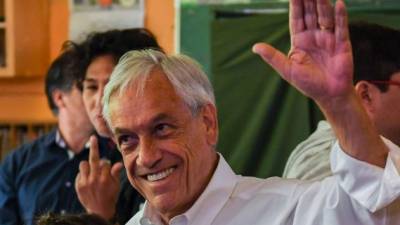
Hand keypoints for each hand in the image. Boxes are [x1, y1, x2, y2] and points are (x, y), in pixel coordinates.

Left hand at [75, 135, 123, 219]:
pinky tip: (87, 180)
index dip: (106, 163)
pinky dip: (83, 174)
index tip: (107, 167)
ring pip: (83, 164)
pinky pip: (79, 174)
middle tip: (93, 137)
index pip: (104, 162)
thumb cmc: (110, 197)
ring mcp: (85, 182)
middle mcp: (95, 179)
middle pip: (93, 158)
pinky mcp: (78, 186)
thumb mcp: (116, 185)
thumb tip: (118, 163)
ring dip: (88, 165)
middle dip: (94, 147)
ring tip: (90, 169)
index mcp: (105, 178)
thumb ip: (115, 173)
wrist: (99, 211)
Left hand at [253, 0, 387, 166]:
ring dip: (322, 4)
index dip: (295, 5)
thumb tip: (255, 47)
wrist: (329, 94)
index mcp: (299, 41)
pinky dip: (340, 16)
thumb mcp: (287, 70)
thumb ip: (273, 57)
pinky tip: (338, 4)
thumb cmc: (308, 83)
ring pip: (325, 16)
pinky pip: (341, 27)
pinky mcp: (342, 43)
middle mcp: (314, 36)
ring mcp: (328, 38)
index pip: (296, 18)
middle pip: (310, 13)